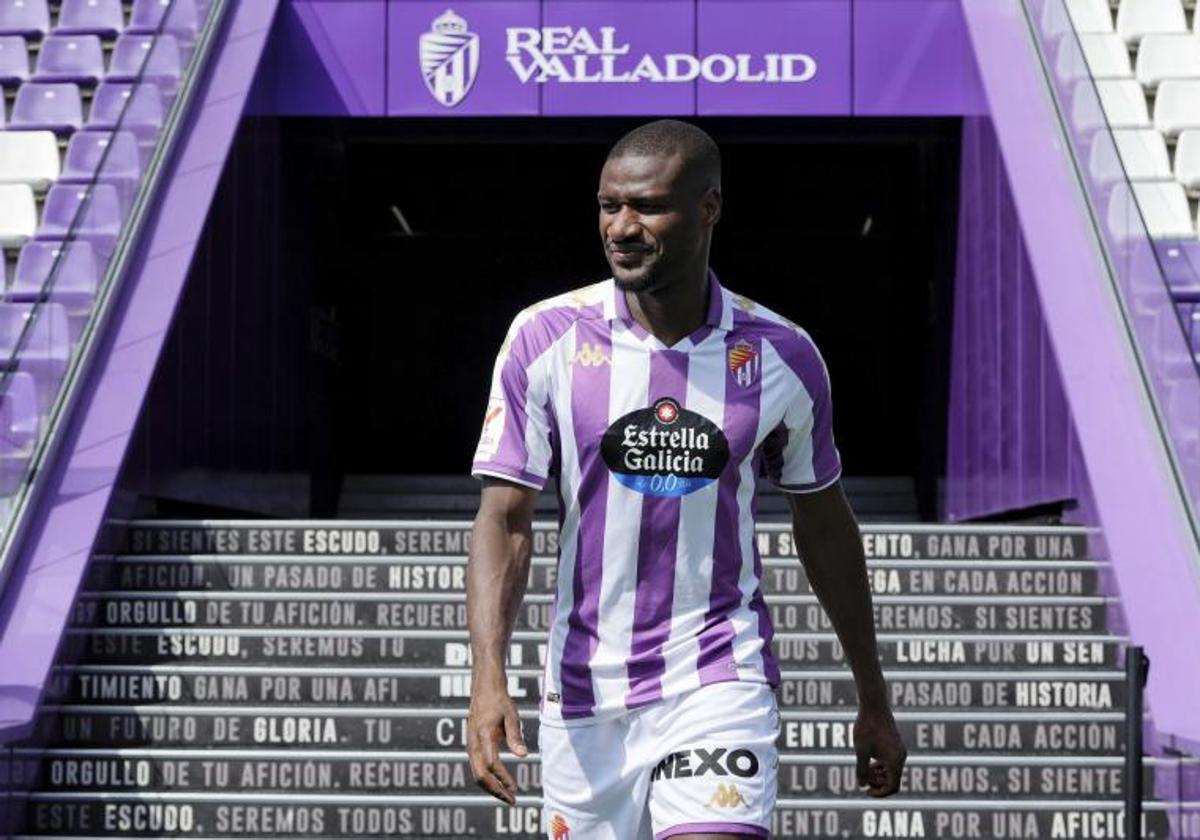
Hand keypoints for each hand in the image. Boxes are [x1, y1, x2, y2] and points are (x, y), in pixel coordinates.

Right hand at [467, 680, 527, 804]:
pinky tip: (499, 783)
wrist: (484, 687)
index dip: (503, 779)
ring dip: (491, 788)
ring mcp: (470, 745)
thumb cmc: (500, 700)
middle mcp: (473, 743)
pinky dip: (487, 779)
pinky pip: (476, 768)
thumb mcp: (512, 716)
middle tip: (512, 800)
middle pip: (480, 775)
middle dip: (495, 791)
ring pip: (477, 774)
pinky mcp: (471, 745)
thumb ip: (515, 736)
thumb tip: (523, 756)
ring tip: (507, 795)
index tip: (515, 789)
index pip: (492, 764)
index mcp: (483, 735)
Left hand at [854, 703, 905, 796]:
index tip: (866, 791)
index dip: (880, 793)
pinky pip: (891, 763)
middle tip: (863, 779)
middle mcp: (900, 757)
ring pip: (892, 772)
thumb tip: (862, 785)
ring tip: (864, 770)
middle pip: (893, 781)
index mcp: (895, 761)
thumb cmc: (866, 726)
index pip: (892, 787)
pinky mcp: (895, 745)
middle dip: (878, 783)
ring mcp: (899, 751)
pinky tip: (868, 762)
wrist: (874, 705)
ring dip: (878, 775)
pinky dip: (880, 766)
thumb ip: (861, 769)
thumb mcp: (861, 750)